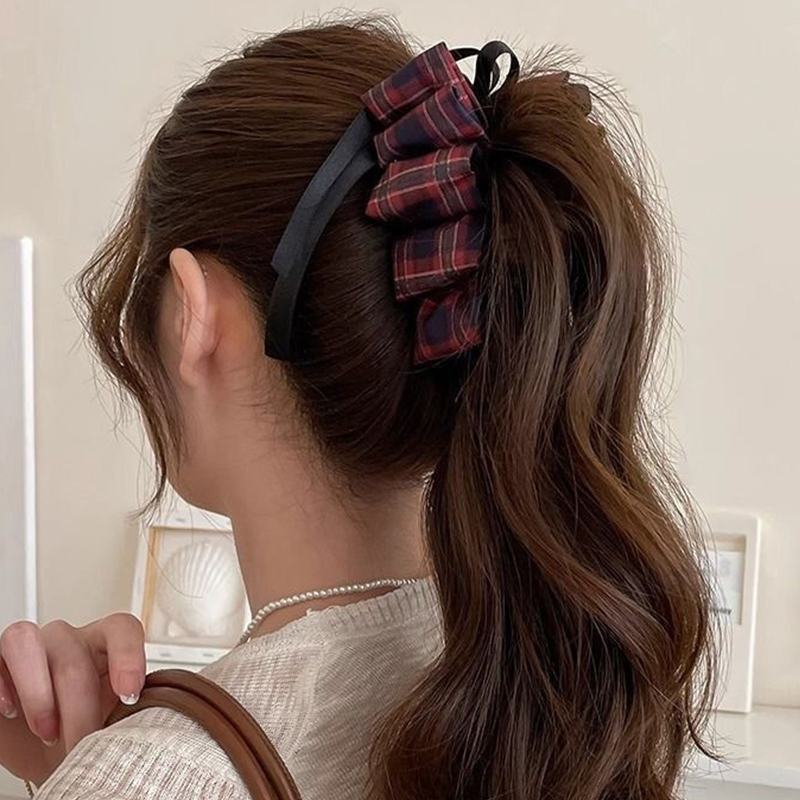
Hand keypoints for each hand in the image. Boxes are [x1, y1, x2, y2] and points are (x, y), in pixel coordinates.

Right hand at [0, 613, 145, 785]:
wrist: (51, 756)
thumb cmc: (88, 732)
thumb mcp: (114, 721)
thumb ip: (129, 710)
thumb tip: (147, 727)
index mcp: (105, 645)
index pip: (122, 628)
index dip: (128, 656)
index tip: (130, 695)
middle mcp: (69, 640)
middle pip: (74, 660)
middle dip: (79, 712)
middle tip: (82, 747)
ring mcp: (32, 647)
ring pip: (27, 641)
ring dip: (38, 694)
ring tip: (48, 731)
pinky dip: (3, 687)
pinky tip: (11, 714)